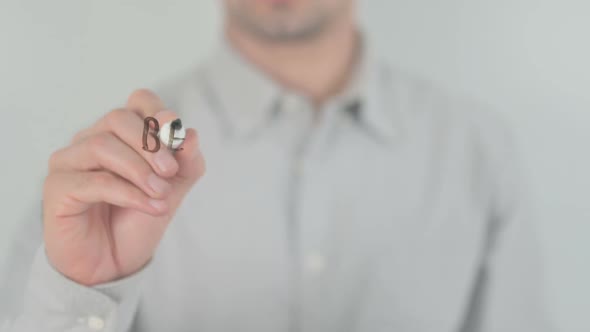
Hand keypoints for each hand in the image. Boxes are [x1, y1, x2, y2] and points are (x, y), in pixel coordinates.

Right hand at [42, 89, 204, 285]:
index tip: (176, 136)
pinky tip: (150, 206)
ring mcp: (69, 162)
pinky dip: (129, 193)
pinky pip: (94, 181)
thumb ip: (186, 163)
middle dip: (151, 145)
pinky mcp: (57, 188)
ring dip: (140, 170)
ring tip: (161, 195)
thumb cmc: (137, 221)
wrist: (113, 263)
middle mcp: (91, 140)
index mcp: (121, 135)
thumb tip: (191, 134)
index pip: (138, 101)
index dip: (158, 113)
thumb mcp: (172, 190)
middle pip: (118, 119)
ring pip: (103, 146)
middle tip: (171, 172)